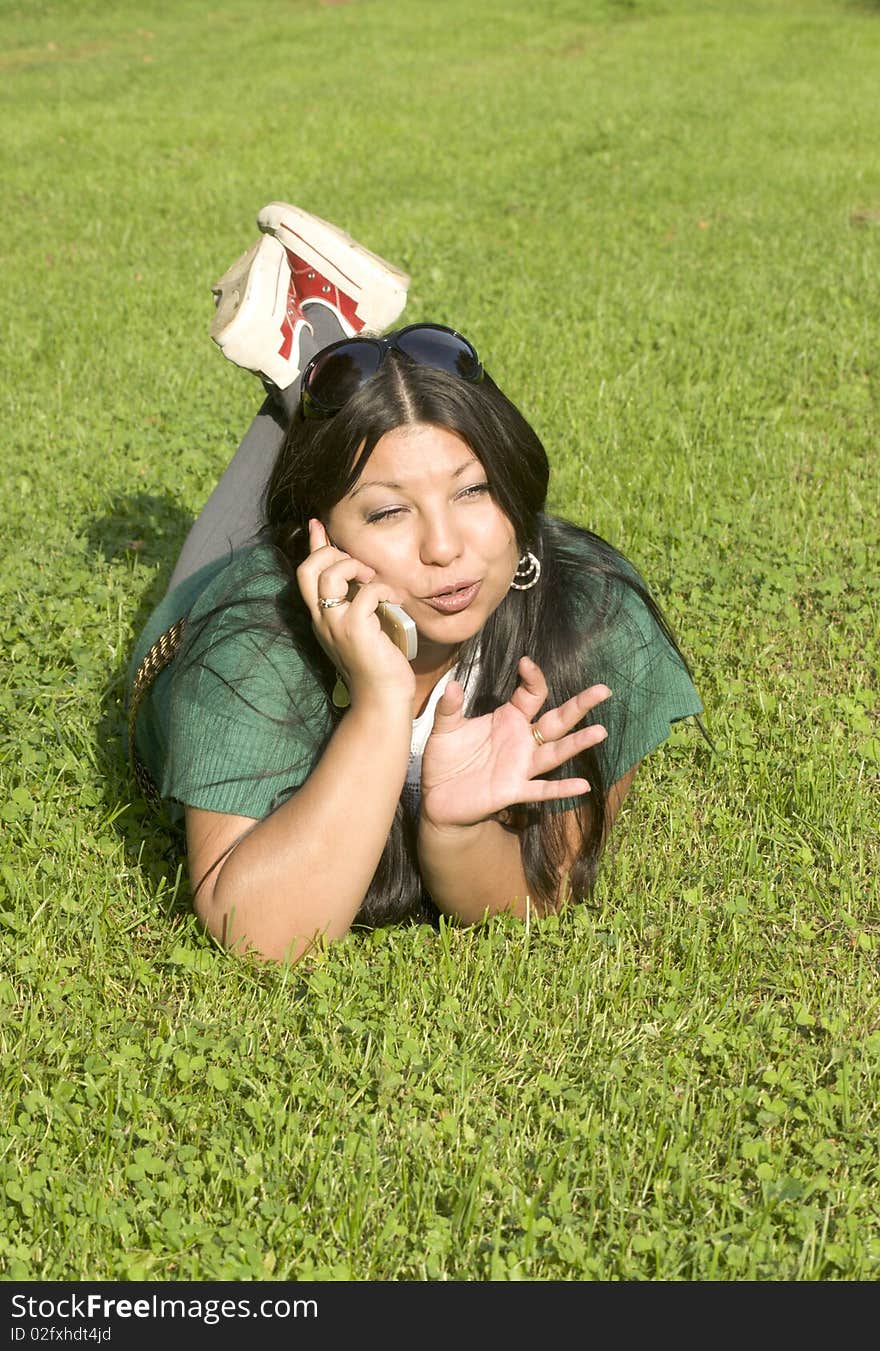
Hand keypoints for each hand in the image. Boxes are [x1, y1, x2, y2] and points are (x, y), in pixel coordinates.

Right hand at [296, 519, 415, 708]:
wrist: (381, 699)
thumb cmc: (377, 666)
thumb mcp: (363, 628)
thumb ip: (358, 604)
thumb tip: (365, 579)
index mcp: (321, 618)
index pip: (306, 573)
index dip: (313, 546)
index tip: (318, 525)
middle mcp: (322, 619)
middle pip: (308, 569)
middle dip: (331, 553)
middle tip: (359, 566)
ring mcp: (336, 624)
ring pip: (330, 575)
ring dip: (355, 567)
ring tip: (373, 579)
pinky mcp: (356, 629)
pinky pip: (368, 592)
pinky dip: (384, 589)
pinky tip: (395, 601)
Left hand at [420, 656, 610, 828]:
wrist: (438, 797)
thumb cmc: (446, 759)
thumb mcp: (445, 729)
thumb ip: (449, 708)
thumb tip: (451, 685)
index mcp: (509, 719)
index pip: (531, 694)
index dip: (533, 678)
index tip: (526, 663)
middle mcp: (522, 740)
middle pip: (557, 720)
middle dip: (580, 705)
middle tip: (603, 690)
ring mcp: (521, 766)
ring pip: (555, 752)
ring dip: (577, 743)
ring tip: (600, 731)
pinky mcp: (514, 790)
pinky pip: (542, 789)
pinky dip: (561, 788)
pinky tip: (583, 785)